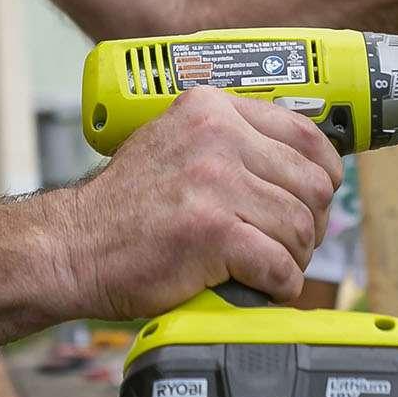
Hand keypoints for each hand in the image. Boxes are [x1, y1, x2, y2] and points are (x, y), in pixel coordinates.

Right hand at [51, 88, 343, 319]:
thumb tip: (299, 164)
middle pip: (312, 185)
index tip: (316, 197)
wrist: (73, 246)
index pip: (305, 134)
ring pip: (301, 227)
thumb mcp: (175, 145)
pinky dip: (278, 285)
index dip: (324, 174)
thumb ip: (230, 142)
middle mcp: (216, 137)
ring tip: (266, 266)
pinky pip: (280, 266)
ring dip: (293, 257)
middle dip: (311, 223)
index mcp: (211, 109)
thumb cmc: (125, 208)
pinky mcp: (213, 232)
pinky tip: (259, 286)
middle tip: (288, 243)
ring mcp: (215, 183)